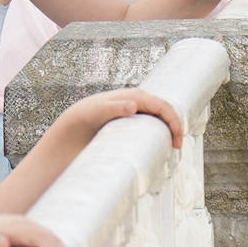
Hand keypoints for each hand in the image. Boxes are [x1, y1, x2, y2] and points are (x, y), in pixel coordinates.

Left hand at [54, 87, 183, 149]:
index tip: (177, 140)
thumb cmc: (83, 118)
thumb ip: (113, 107)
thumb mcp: (97, 112)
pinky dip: (157, 136)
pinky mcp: (130, 125)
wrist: (70, 128)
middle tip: (176, 148)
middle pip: (164, 113)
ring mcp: (134, 114)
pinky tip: (157, 149)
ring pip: (158, 121)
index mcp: (134, 96)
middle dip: (175, 127)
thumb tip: (134, 105)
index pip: (162, 106)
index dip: (174, 121)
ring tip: (170, 150)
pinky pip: (149, 129)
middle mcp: (137, 103)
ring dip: (167, 132)